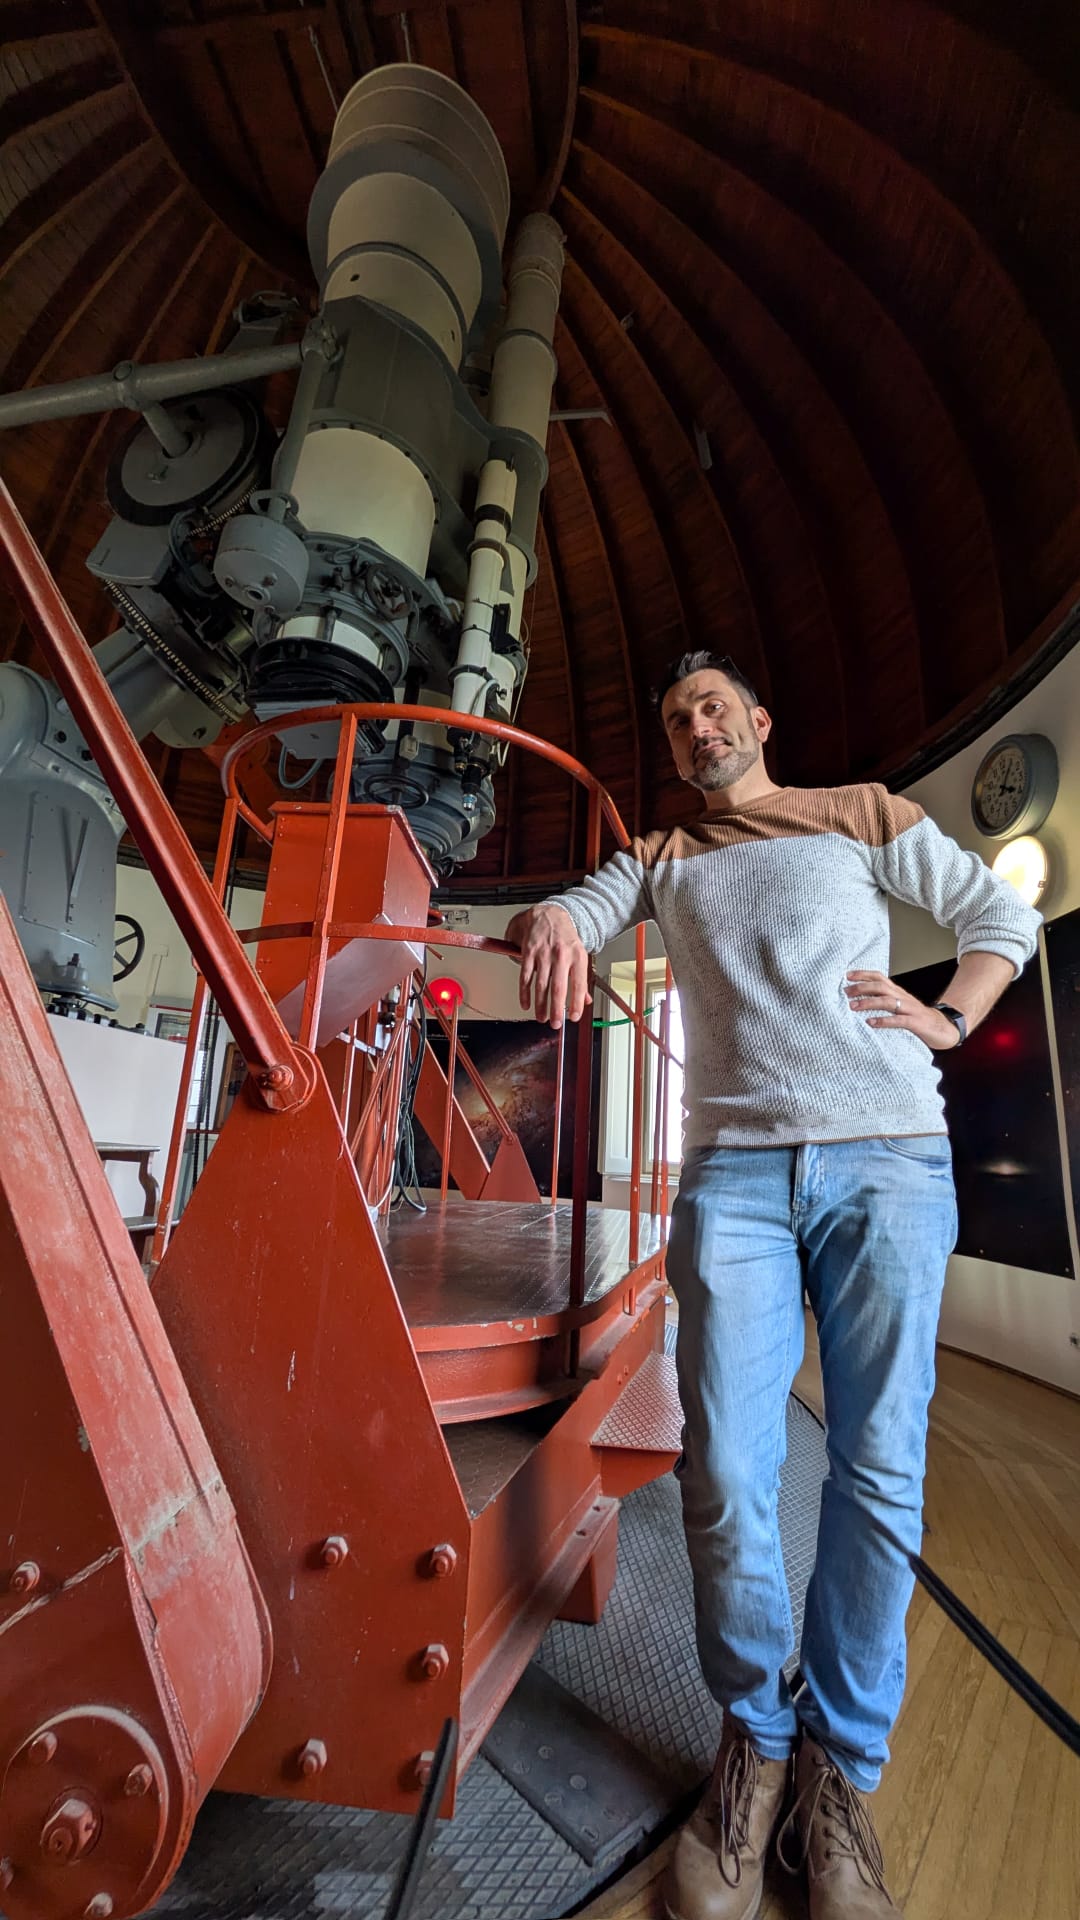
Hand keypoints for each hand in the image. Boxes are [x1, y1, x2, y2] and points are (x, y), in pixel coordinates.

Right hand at [505, 905, 590, 1027]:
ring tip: (541, 1017)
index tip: (574, 1017)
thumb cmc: (564, 936)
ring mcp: (544, 954)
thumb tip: (585, 1000)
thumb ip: (581, 978)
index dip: (576, 1003)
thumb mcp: (578, 954)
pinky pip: (526, 977)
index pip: (578, 984)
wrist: (549, 914)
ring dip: (540, 1004)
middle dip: (557, 1009)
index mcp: (577, 956)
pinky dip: (525, 993)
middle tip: (556, 1024)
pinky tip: (526, 1003)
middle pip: (559, 987)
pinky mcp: (529, 953)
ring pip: (541, 985)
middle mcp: (561, 955)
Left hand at [845, 971, 961, 1049]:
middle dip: (862, 987)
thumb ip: (884, 1001)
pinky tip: (871, 1022)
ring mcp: (910, 1010)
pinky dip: (884, 1021)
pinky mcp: (916, 1023)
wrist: (944, 1028)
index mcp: (898, 992)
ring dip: (868, 1003)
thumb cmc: (917, 1018)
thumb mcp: (900, 1006)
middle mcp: (903, 998)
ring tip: (853, 1006)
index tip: (847, 975)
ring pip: (887, 1001)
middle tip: (846, 992)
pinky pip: (899, 1020)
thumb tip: (859, 999)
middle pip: (881, 987)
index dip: (864, 974)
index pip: (880, 978)